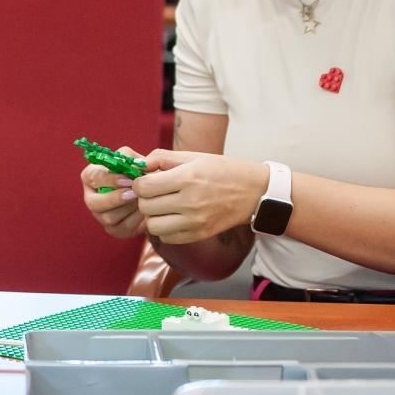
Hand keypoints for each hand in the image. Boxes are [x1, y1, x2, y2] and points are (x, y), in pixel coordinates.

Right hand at [80, 144, 147, 239]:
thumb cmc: (136, 172)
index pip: (93, 177)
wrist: (150, 193)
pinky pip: (123, 227)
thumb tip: (138, 164)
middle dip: (115, 199)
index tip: (128, 179)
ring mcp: (100, 216)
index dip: (110, 179)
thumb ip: (131, 158)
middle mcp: (91, 197)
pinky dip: (136, 219)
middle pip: (94, 203)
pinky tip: (145, 210)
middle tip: (134, 193)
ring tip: (143, 200)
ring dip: (128, 208)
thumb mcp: (132, 159)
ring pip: (108, 217)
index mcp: (90, 176)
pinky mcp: (114, 229)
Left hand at [134, 149, 267, 244]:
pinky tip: (173, 217)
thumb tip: (139, 164)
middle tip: (154, 193)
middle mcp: (190, 202)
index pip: (144, 187)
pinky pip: (167, 238)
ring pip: (153, 226)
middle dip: (144, 199)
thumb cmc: (224, 170)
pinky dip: (165, 229)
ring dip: (153, 216)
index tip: (146, 180)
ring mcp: (195, 222)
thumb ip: (163, 158)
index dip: (139, 183)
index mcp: (187, 178)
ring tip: (163, 207)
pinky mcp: (200, 235)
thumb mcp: (195, 156)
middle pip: (146, 206)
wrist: (255, 192)